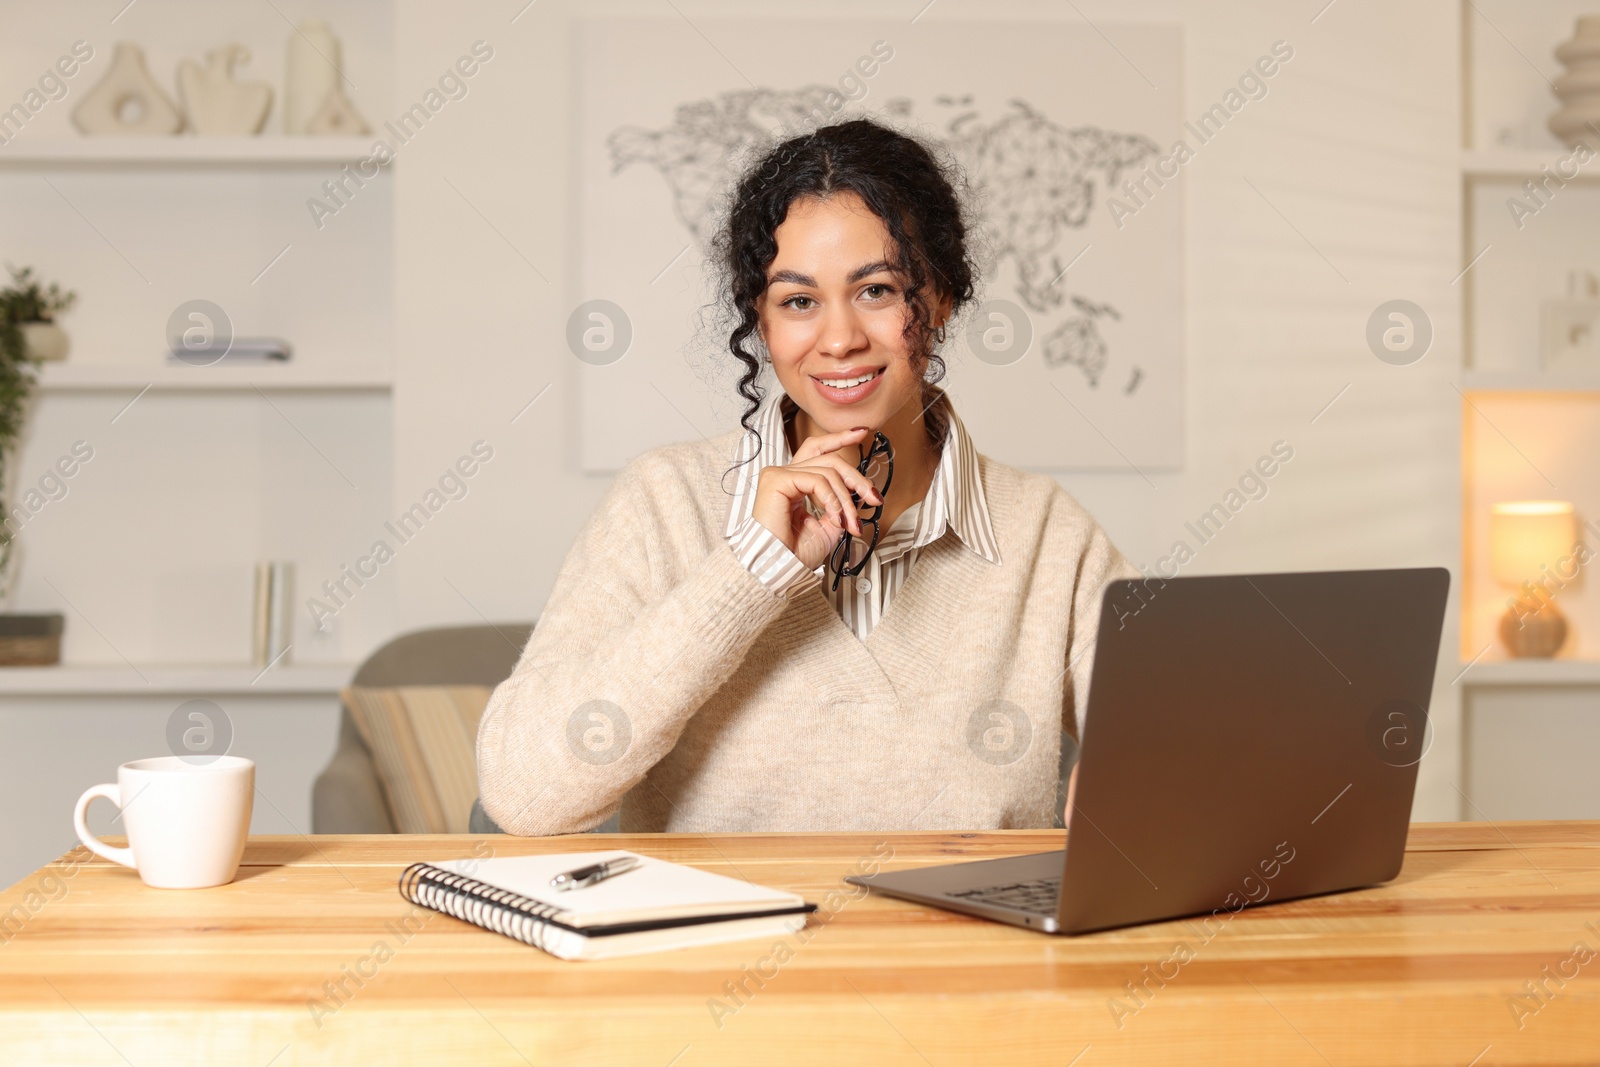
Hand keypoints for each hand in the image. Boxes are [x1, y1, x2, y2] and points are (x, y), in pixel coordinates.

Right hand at [751, 426, 883, 570]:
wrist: (779, 567)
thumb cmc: (796, 552)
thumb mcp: (828, 526)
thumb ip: (840, 506)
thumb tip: (859, 495)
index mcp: (794, 482)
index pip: (817, 450)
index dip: (839, 439)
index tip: (862, 432)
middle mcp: (784, 474)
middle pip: (829, 459)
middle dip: (857, 478)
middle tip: (875, 498)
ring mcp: (778, 474)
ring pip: (828, 472)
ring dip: (846, 500)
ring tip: (850, 524)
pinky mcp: (776, 479)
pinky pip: (816, 480)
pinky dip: (832, 500)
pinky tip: (835, 518)